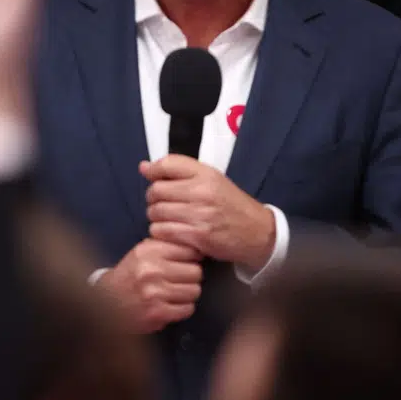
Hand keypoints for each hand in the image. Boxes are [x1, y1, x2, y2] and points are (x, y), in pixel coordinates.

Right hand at [97, 238, 203, 333]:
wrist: (107, 302)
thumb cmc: (131, 275)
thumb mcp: (143, 252)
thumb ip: (168, 245)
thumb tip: (199, 246)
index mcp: (149, 250)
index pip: (190, 250)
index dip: (191, 258)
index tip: (185, 263)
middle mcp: (151, 269)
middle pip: (196, 271)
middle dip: (190, 277)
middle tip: (179, 281)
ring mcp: (154, 292)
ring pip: (194, 291)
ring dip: (187, 294)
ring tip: (174, 293)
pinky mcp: (157, 312)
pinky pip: (187, 309)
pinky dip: (182, 309)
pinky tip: (171, 306)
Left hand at [141, 155, 275, 270]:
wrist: (257, 232)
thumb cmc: (230, 205)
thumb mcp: (211, 180)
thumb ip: (179, 171)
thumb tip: (143, 167)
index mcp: (206, 174)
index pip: (167, 164)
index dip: (153, 171)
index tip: (153, 178)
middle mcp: (202, 191)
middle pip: (156, 190)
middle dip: (153, 199)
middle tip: (163, 204)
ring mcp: (199, 214)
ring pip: (156, 212)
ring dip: (156, 218)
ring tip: (168, 219)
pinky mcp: (197, 236)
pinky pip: (163, 231)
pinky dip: (162, 233)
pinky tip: (172, 232)